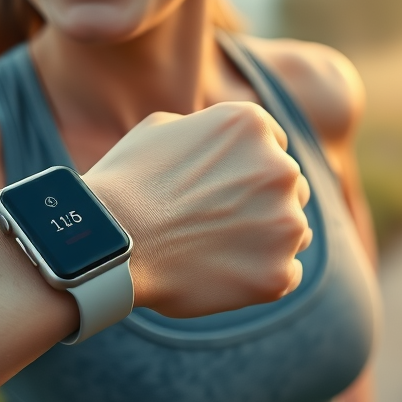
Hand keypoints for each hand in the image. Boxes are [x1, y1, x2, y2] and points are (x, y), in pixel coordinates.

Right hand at [84, 102, 311, 317]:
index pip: (273, 145)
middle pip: (289, 187)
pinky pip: (286, 272)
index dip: (246, 167)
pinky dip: (260, 276)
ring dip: (266, 238)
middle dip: (261, 202)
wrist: (109, 242)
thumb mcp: (163, 128)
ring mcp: (285, 223)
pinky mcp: (278, 273)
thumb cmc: (127, 184)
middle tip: (217, 221)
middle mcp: (281, 168)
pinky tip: (221, 274)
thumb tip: (223, 146)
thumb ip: (207, 129)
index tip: (222, 187)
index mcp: (253, 125)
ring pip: (293, 230)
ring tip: (216, 249)